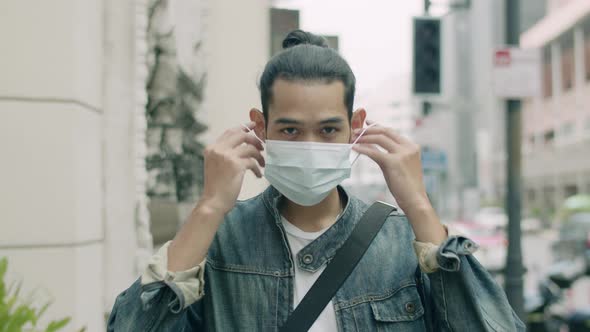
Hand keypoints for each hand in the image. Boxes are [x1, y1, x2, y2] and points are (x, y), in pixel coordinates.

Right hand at [199, 121, 264, 214]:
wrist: (213, 202)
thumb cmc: (216, 187)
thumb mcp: (216, 165)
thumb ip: (224, 154)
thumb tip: (243, 146)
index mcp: (212, 148)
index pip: (230, 131)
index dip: (243, 126)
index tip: (253, 125)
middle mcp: (218, 149)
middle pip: (241, 135)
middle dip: (255, 139)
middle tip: (262, 146)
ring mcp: (226, 156)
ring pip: (250, 148)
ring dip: (259, 156)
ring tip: (262, 164)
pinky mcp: (236, 165)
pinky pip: (253, 161)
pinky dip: (257, 168)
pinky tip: (258, 175)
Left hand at [352, 121, 446, 243]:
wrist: (415, 200)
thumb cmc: (406, 186)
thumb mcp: (398, 165)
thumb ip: (387, 154)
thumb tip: (372, 146)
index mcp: (412, 147)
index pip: (392, 132)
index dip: (378, 126)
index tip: (367, 123)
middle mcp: (408, 147)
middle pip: (385, 132)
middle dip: (369, 129)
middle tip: (356, 131)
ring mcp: (402, 154)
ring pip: (379, 138)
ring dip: (364, 137)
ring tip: (353, 138)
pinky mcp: (394, 162)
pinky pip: (374, 152)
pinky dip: (363, 148)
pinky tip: (355, 148)